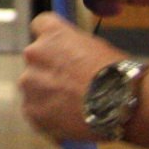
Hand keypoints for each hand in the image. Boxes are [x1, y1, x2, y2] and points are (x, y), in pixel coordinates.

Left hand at [20, 14, 126, 143]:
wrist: (119, 103)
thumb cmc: (116, 74)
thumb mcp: (97, 47)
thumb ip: (74, 49)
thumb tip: (71, 56)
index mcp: (52, 33)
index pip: (40, 25)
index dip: (51, 41)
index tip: (58, 50)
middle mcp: (34, 53)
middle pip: (37, 60)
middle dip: (50, 71)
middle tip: (71, 86)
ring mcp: (29, 82)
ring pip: (34, 87)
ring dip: (47, 94)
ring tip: (73, 109)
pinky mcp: (31, 109)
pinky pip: (34, 111)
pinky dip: (48, 117)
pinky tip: (68, 123)